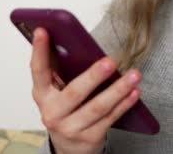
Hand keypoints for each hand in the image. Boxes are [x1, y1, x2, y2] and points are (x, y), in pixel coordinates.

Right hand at [30, 28, 140, 153]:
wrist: (69, 148)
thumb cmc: (66, 111)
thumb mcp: (58, 93)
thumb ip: (64, 72)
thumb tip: (75, 42)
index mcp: (42, 95)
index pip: (38, 71)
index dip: (39, 51)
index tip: (43, 30)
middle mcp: (52, 113)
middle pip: (74, 93)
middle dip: (93, 76)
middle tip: (110, 61)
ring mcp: (70, 128)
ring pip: (97, 107)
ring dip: (118, 90)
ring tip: (134, 75)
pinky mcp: (89, 139)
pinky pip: (110, 118)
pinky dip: (124, 104)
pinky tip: (134, 92)